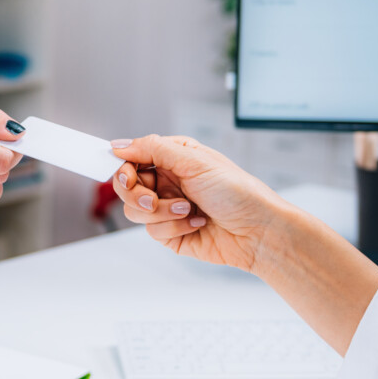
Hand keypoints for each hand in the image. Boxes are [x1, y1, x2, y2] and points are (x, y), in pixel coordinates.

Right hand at [110, 135, 285, 271]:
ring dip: (162, 213)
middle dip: (138, 195)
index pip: (132, 158)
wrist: (257, 231)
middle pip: (126, 187)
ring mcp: (167, 208)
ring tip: (188, 209)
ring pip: (135, 212)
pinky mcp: (170, 233)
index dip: (123, 167)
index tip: (126, 175)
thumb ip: (153, 149)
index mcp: (172, 158)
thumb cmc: (238, 191)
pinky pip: (152, 232)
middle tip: (152, 199)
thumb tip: (119, 144)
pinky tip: (197, 223)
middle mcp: (167, 181)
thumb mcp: (194, 161)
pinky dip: (174, 228)